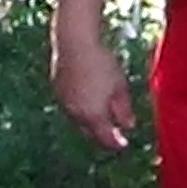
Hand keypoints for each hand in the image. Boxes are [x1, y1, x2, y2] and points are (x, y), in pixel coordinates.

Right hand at [50, 19, 136, 150]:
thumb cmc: (101, 63)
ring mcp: (64, 103)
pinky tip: (88, 99)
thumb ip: (124, 110)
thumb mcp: (119, 86)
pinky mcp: (57, 91)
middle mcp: (76, 114)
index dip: (116, 143)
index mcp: (93, 115)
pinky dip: (80, 109)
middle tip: (113, 134)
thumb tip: (129, 126)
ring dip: (90, 122)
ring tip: (101, 116)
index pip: (105, 138)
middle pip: (90, 133)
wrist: (75, 43)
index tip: (123, 144)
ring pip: (78, 120)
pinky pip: (70, 107)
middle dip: (102, 135)